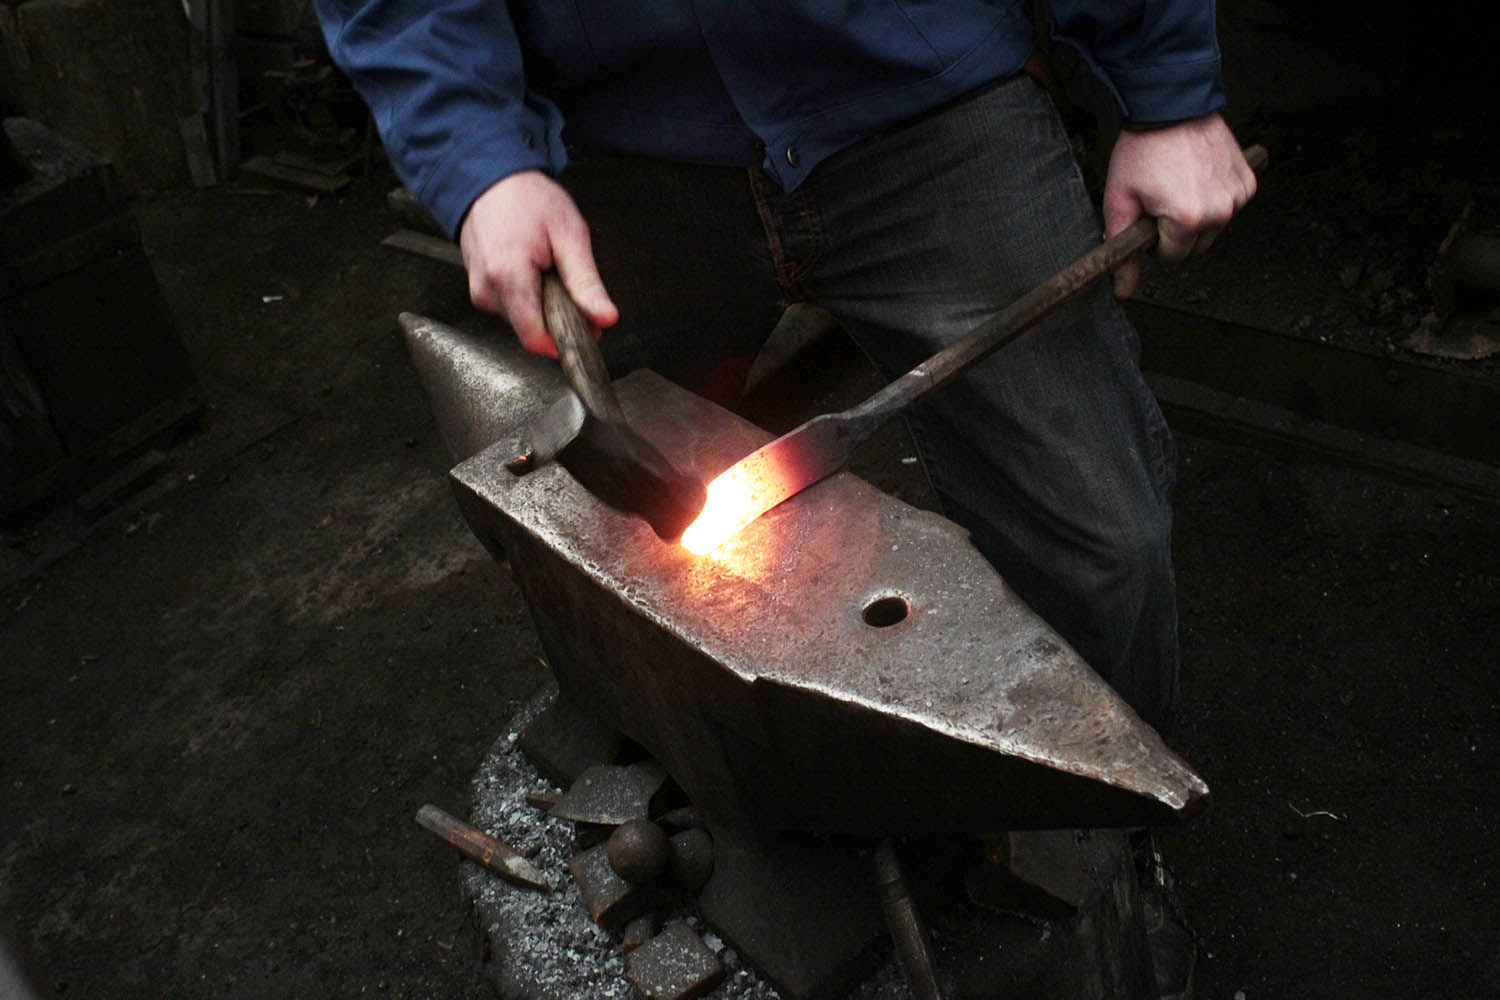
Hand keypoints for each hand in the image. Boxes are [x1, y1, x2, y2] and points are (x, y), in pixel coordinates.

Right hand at [458, 170, 618, 355]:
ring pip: (523, 320)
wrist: (489, 178)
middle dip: (559, 317)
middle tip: (571, 283)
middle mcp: (487, 291)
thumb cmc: (528, 199)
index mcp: (508, 278)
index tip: (588, 330)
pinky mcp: (479, 290)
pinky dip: (529, 295)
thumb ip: (586, 282)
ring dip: (544, 305)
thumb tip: (606, 319)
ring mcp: (479, 291)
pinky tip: (533, 268)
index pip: (535, 339)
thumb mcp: (569, 234)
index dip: (566, 341)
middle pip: (532, 330)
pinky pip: (512, 307)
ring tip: (547, 267)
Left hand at [1102, 112, 1256, 298]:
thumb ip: (1123, 252)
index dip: (1154, 242)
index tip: (1148, 215)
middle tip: (1161, 199)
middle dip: (1176, 233)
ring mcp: (1237, 196)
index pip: (1170, 259)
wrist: (1171, 105)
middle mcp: (1219, 212)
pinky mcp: (1248, 182)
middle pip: (1194, 248)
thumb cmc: (1141, 151)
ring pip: (1213, 230)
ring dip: (1197, 217)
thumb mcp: (1119, 202)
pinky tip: (1198, 176)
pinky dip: (1215, 198)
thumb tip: (1124, 292)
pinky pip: (1230, 207)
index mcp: (1187, 221)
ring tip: (1178, 184)